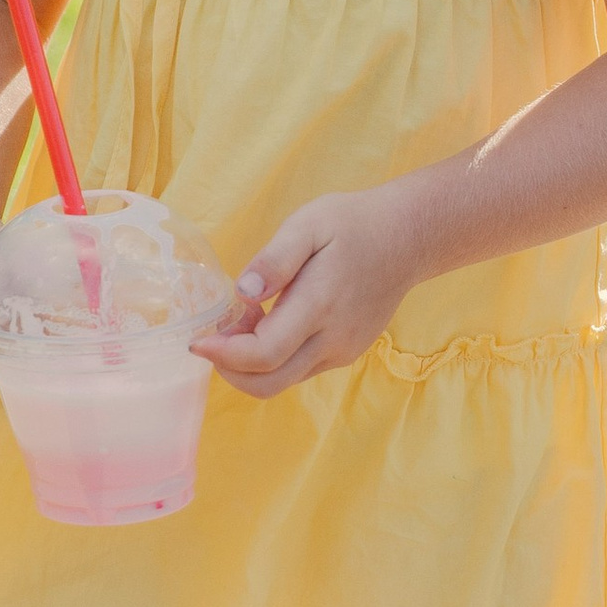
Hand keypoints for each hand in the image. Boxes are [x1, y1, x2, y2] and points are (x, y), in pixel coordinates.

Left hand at [196, 184, 422, 397]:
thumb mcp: (308, 224)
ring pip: (282, 381)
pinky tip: (272, 324)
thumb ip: (275, 259)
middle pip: (267, 383)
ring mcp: (342, 352)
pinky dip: (272, 359)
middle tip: (217, 334)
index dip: (223, 355)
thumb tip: (243, 292)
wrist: (407, 239)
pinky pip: (298, 370)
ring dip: (250, 364)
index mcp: (319, 305)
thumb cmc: (353, 224)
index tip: (198, 340)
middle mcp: (332, 339)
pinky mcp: (345, 354)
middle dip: (229, 369)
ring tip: (248, 320)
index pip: (263, 354)